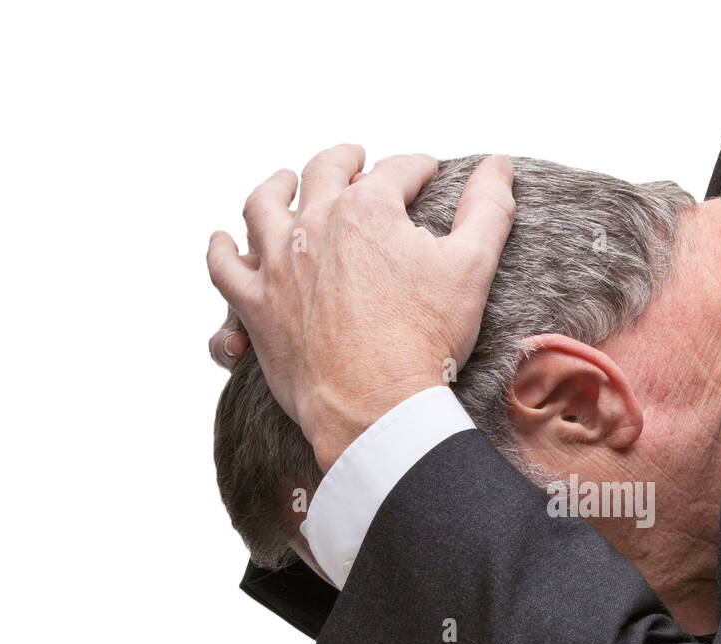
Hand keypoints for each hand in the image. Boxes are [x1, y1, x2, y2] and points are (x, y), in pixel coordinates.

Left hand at [206, 146, 515, 468]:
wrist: (376, 406)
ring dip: (275, 186)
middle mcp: (313, 224)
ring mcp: (277, 264)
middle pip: (323, 172)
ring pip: (262, 205)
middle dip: (345, 160)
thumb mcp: (472, 268)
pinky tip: (226, 242)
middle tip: (357, 160)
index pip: (396, 171)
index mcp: (367, 208)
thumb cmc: (426, 341)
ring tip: (284, 182)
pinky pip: (224, 267)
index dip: (416, 168)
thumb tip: (497, 165)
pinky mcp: (254, 306)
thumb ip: (487, 209)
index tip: (425, 172)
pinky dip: (223, 250)